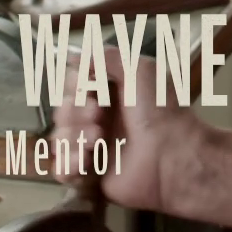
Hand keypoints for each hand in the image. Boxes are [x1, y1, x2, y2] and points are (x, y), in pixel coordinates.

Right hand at [50, 48, 206, 213]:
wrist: (171, 155)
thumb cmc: (159, 109)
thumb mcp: (140, 70)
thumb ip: (108, 57)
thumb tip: (77, 56)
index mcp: (109, 94)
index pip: (71, 86)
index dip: (73, 86)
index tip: (87, 87)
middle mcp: (99, 119)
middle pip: (62, 112)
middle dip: (74, 112)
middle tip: (98, 115)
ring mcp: (94, 148)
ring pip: (59, 140)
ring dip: (73, 137)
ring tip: (98, 140)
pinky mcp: (91, 175)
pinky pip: (61, 170)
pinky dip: (67, 164)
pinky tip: (84, 161)